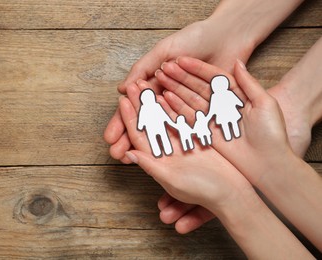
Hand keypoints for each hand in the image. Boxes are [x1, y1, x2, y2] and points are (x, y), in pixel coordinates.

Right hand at [104, 17, 253, 162]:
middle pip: (146, 123)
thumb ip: (143, 68)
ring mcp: (186, 107)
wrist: (227, 36)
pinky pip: (188, 126)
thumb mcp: (164, 50)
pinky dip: (174, 138)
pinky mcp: (205, 112)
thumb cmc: (193, 39)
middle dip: (129, 138)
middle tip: (115, 153)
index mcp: (157, 85)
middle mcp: (169, 99)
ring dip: (147, 143)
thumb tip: (123, 89)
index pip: (135, 108)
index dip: (121, 122)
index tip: (110, 137)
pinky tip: (163, 150)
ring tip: (132, 157)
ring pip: (163, 129)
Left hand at [118, 80, 253, 220]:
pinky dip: (173, 106)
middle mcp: (166, 150)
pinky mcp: (194, 138)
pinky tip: (165, 93)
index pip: (139, 135)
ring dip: (153, 102)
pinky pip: (181, 119)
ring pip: (163, 118)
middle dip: (139, 105)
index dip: (130, 118)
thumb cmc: (202, 191)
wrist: (230, 192)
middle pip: (149, 123)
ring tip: (145, 85)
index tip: (122, 100)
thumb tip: (127, 154)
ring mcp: (180, 143)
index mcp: (157, 160)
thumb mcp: (173, 180)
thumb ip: (150, 166)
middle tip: (131, 86)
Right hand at [156, 57, 320, 237]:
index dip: (196, 68)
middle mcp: (221, 106)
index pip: (211, 77)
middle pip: (196, 88)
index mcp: (235, 95)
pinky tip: (163, 101)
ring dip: (173, 92)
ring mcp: (212, 119)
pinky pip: (188, 119)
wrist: (269, 163)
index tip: (178, 60)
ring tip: (157, 83)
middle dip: (178, 79)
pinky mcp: (206, 133)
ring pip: (189, 102)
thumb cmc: (271, 134)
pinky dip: (175, 110)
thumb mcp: (265, 103)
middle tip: (162, 70)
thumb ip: (248, 83)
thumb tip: (237, 62)